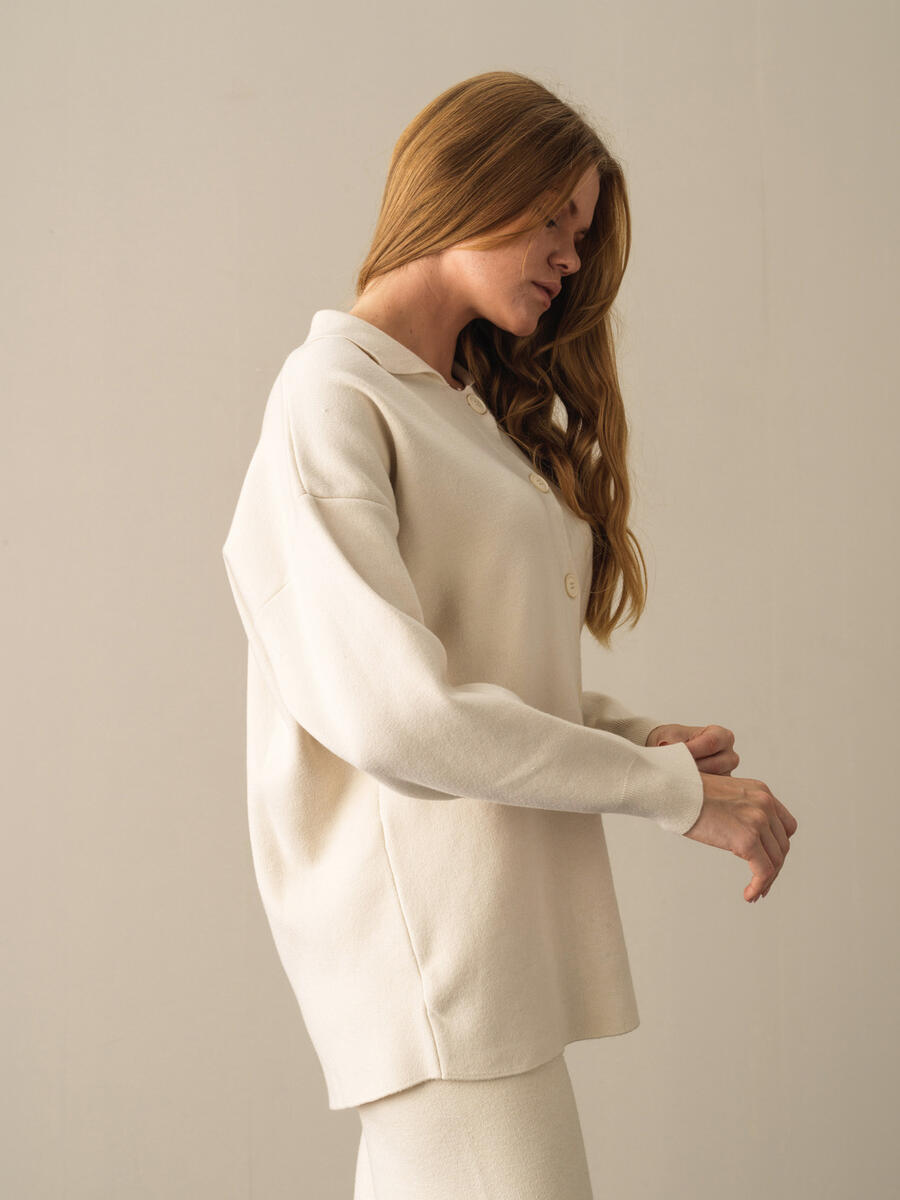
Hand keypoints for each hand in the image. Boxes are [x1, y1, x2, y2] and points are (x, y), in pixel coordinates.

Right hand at [645, 724, 797, 902]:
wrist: (672, 790)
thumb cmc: (685, 793)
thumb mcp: (722, 794)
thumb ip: (737, 808)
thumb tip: (734, 830)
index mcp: (760, 791)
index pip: (784, 825)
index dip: (777, 846)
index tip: (767, 861)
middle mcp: (765, 804)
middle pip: (782, 844)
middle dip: (773, 866)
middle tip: (761, 882)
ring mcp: (758, 821)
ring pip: (776, 860)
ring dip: (767, 880)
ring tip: (755, 892)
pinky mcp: (747, 839)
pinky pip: (764, 871)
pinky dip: (759, 886)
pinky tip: (748, 895)